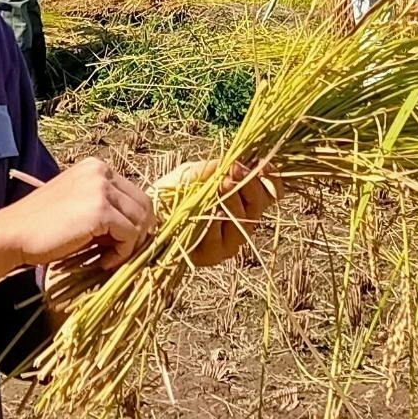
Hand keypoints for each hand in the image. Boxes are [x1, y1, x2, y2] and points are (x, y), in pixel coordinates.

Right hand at [0, 159, 153, 277]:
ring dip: (129, 245)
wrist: (13, 233)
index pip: (135, 194)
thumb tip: (138, 227)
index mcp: (97, 167)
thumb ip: (105, 206)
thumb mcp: (78, 205)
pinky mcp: (101, 210)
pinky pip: (130, 235)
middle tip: (119, 253)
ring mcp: (102, 189)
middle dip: (138, 233)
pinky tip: (103, 262)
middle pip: (144, 205)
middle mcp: (102, 171)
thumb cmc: (41, 225)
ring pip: (140, 221)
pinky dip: (122, 253)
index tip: (118, 242)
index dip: (134, 221)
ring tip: (107, 258)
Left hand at [155, 158, 281, 268]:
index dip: (271, 179)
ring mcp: (230, 242)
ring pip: (243, 219)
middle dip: (248, 185)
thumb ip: (219, 167)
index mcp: (244, 201)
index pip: (271, 192)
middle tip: (234, 171)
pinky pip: (221, 234)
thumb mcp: (196, 172)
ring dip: (232, 199)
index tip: (263, 166)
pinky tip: (207, 208)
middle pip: (259, 204)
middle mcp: (242, 223)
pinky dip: (215, 219)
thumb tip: (242, 163)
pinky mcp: (214, 255)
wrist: (145, 214)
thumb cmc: (172, 190)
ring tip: (220, 185)